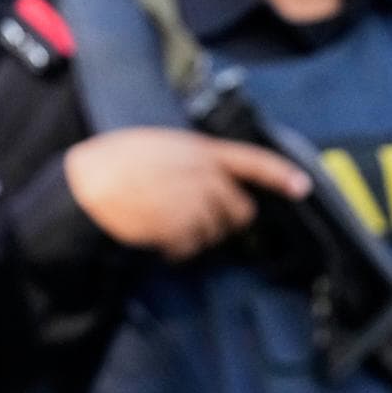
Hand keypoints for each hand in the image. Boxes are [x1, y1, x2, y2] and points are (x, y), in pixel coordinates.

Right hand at [64, 127, 310, 260]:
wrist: (90, 186)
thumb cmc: (114, 161)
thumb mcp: (157, 143)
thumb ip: (189, 157)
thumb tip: (204, 174)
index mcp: (200, 151)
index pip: (254, 161)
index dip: (281, 174)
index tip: (301, 186)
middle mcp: (205, 179)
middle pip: (240, 210)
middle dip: (224, 218)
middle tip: (195, 215)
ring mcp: (195, 207)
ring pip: (213, 233)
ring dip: (194, 234)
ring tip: (162, 220)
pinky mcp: (180, 232)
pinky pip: (189, 249)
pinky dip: (174, 249)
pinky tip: (154, 234)